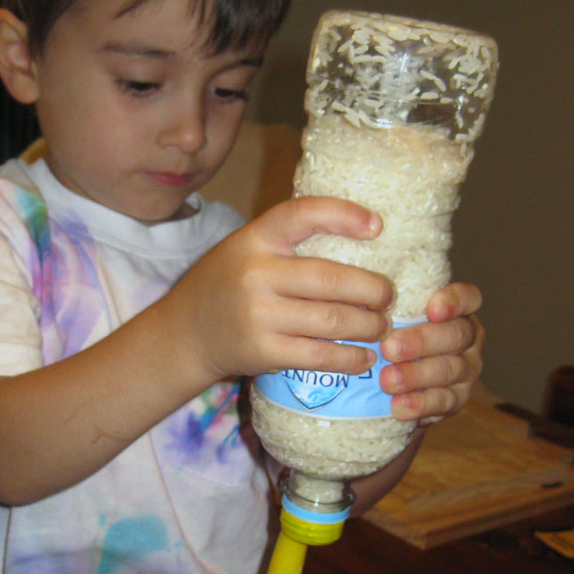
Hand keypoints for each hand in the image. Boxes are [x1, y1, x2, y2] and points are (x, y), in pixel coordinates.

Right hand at [168, 196, 394, 383]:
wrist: (186, 333)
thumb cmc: (228, 284)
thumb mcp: (247, 249)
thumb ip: (289, 242)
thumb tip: (362, 237)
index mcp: (256, 239)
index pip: (303, 214)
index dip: (345, 215)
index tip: (378, 227)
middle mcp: (256, 273)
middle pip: (332, 279)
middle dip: (373, 290)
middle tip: (387, 297)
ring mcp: (259, 315)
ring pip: (333, 320)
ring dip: (369, 326)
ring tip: (381, 326)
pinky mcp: (264, 351)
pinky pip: (320, 355)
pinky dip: (350, 358)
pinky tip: (363, 357)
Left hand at [379, 283, 483, 422]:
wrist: (400, 387)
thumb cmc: (394, 339)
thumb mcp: (395, 319)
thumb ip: (389, 308)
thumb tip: (361, 300)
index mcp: (457, 310)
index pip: (468, 298)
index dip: (454, 301)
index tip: (432, 309)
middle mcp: (468, 338)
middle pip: (456, 335)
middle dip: (421, 341)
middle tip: (389, 349)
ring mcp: (466, 369)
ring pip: (448, 369)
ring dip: (416, 375)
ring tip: (387, 380)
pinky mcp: (458, 399)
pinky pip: (443, 401)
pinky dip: (420, 404)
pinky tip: (398, 405)